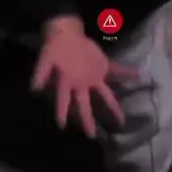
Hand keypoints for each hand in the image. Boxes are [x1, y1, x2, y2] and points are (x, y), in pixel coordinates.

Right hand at [31, 17, 135, 137]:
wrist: (65, 35)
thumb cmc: (54, 49)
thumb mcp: (47, 58)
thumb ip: (41, 72)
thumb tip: (34, 88)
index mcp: (67, 83)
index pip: (63, 100)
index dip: (62, 112)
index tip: (61, 125)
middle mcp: (80, 85)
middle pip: (84, 105)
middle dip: (87, 120)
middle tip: (91, 136)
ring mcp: (92, 78)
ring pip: (103, 95)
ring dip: (112, 107)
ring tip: (121, 121)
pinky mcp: (101, 68)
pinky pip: (115, 71)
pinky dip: (126, 73)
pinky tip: (137, 75)